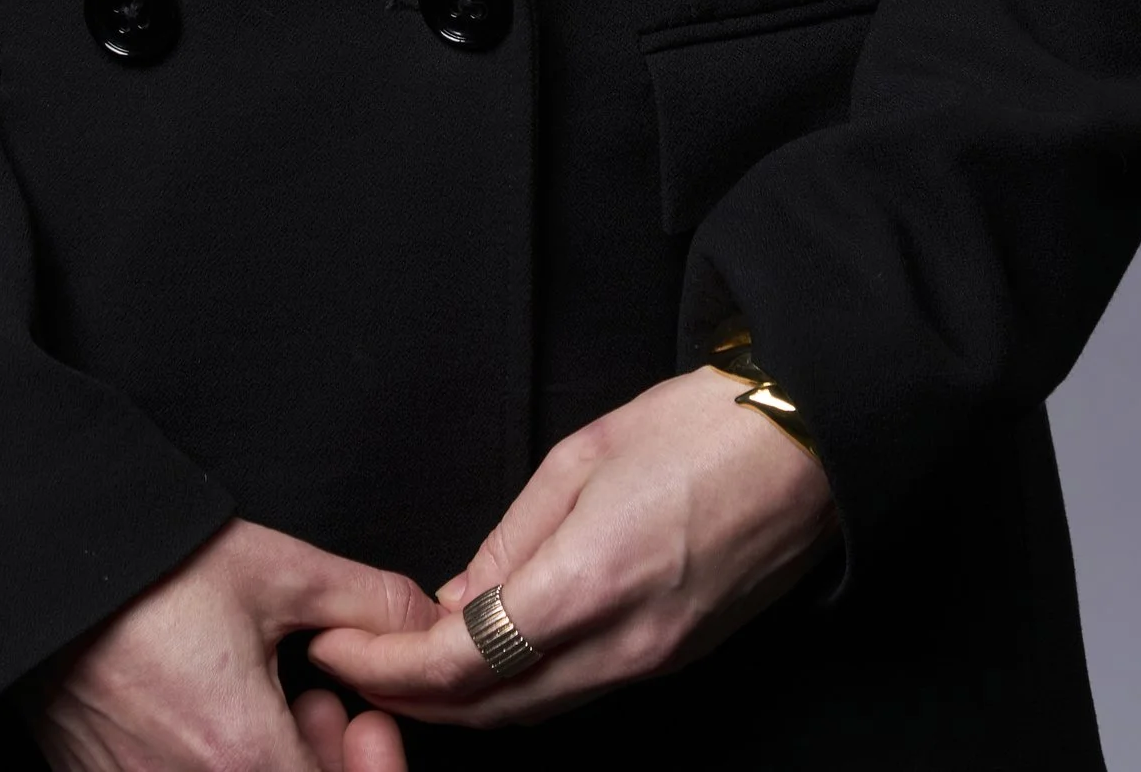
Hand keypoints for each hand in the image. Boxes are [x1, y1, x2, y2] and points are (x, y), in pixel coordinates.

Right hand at [26, 516, 428, 771]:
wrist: (38, 572)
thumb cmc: (147, 571)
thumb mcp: (272, 570)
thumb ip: (365, 600)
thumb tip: (428, 621)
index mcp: (242, 760)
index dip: (371, 770)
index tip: (370, 724)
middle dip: (323, 760)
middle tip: (315, 695)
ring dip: (271, 759)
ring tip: (261, 691)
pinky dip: (218, 762)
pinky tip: (213, 708)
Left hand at [306, 368, 836, 727]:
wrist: (805, 449)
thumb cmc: (696, 429)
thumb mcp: (580, 458)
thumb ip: (510, 538)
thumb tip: (457, 601)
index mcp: (588, 584)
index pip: (460, 660)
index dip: (387, 665)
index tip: (336, 646)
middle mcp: (622, 646)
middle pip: (491, 707)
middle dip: (410, 698)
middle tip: (349, 667)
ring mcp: (653, 663)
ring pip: (534, 711)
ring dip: (462, 704)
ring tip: (401, 670)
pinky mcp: (674, 661)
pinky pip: (577, 694)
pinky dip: (518, 690)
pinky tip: (485, 661)